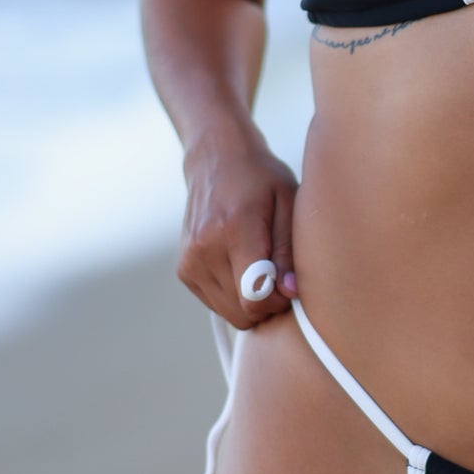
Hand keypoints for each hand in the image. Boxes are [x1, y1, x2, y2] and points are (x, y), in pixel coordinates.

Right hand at [178, 123, 299, 329]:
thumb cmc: (261, 179)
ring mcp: (189, 261)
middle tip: (280, 276)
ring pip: (230, 313)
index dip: (279, 301)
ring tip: (262, 268)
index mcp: (233, 230)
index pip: (254, 297)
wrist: (216, 159)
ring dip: (251, 302)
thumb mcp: (287, 202)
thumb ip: (288, 250)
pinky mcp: (184, 270)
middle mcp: (204, 249)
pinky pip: (216, 304)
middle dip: (268, 304)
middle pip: (243, 311)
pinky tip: (243, 267)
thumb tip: (290, 292)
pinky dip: (234, 296)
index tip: (289, 282)